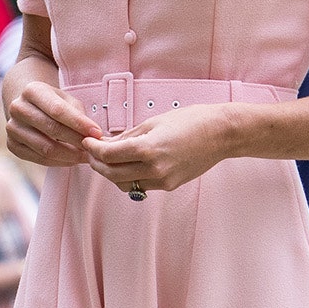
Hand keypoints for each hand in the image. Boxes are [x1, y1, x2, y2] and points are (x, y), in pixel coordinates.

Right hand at [7, 80, 101, 167]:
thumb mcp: (66, 99)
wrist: (27, 107)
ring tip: (85, 156)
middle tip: (94, 148)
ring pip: (46, 148)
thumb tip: (94, 135)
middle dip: (76, 141)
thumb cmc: (52, 103)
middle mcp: (17, 108)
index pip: (57, 110)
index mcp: (32, 90)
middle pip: (52, 129)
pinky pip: (40, 159)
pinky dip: (59, 162)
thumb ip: (78, 114)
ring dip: (70, 155)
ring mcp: (12, 128)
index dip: (79, 123)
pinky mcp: (12, 145)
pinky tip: (72, 160)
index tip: (97, 133)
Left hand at [83, 105, 230, 194]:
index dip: (93, 149)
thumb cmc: (191, 121)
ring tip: (109, 159)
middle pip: (112, 174)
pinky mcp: (170, 185)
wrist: (221, 134)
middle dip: (97, 164)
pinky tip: (129, 165)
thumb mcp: (153, 122)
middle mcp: (153, 169)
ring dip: (112, 173)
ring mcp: (162, 181)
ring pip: (124, 184)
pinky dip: (130, 177)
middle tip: (92, 153)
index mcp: (147, 149)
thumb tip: (108, 143)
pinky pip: (141, 186)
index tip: (87, 142)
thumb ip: (128, 136)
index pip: (108, 155)